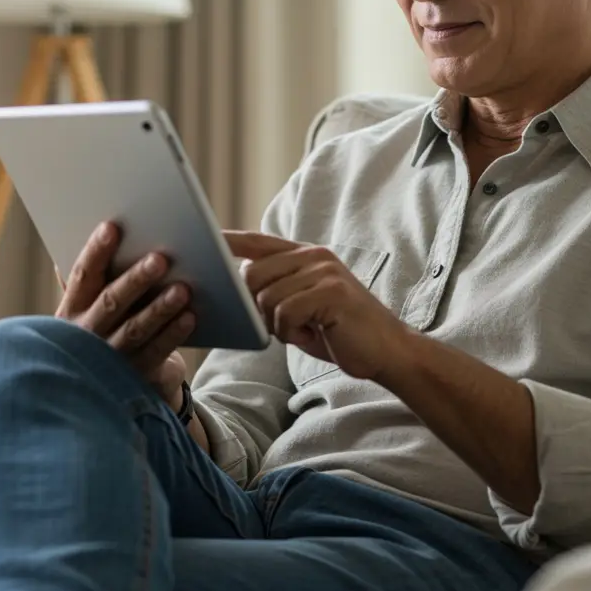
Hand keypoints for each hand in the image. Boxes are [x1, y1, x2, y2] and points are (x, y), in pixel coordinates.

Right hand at [56, 221, 194, 401]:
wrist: (116, 383)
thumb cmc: (112, 323)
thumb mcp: (97, 303)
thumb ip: (101, 274)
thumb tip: (109, 229)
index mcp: (74, 307)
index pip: (83, 275)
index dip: (96, 251)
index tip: (112, 226)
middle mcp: (86, 332)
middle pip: (112, 301)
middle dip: (136, 279)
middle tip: (161, 258)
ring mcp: (109, 356)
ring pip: (135, 328)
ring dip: (159, 308)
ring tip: (183, 288)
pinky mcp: (134, 374)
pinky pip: (155, 352)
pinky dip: (173, 334)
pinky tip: (190, 317)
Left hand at [225, 231, 410, 382]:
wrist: (386, 350)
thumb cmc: (339, 332)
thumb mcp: (304, 306)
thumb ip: (276, 290)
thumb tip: (236, 288)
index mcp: (306, 255)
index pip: (258, 242)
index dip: (229, 241)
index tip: (204, 240)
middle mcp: (314, 256)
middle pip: (252, 274)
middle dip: (256, 308)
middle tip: (286, 326)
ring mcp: (324, 272)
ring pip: (266, 298)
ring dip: (278, 325)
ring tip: (306, 330)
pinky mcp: (331, 292)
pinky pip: (286, 314)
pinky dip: (293, 334)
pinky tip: (315, 335)